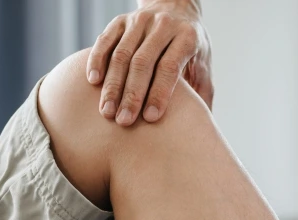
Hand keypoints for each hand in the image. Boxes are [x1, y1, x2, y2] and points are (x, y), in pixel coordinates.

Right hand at [86, 0, 211, 124]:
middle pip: (142, 62)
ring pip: (122, 54)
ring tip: (107, 111)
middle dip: (132, 94)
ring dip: (113, 85)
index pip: (169, 67)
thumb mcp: (203, 65)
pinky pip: (105, 40)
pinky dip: (97, 60)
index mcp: (187, 37)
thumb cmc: (190, 46)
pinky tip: (93, 82)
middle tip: (123, 121)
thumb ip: (202, 93)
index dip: (159, 93)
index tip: (150, 118)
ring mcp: (140, 21)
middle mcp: (163, 25)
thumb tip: (200, 129)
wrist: (176, 8)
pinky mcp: (121, 20)